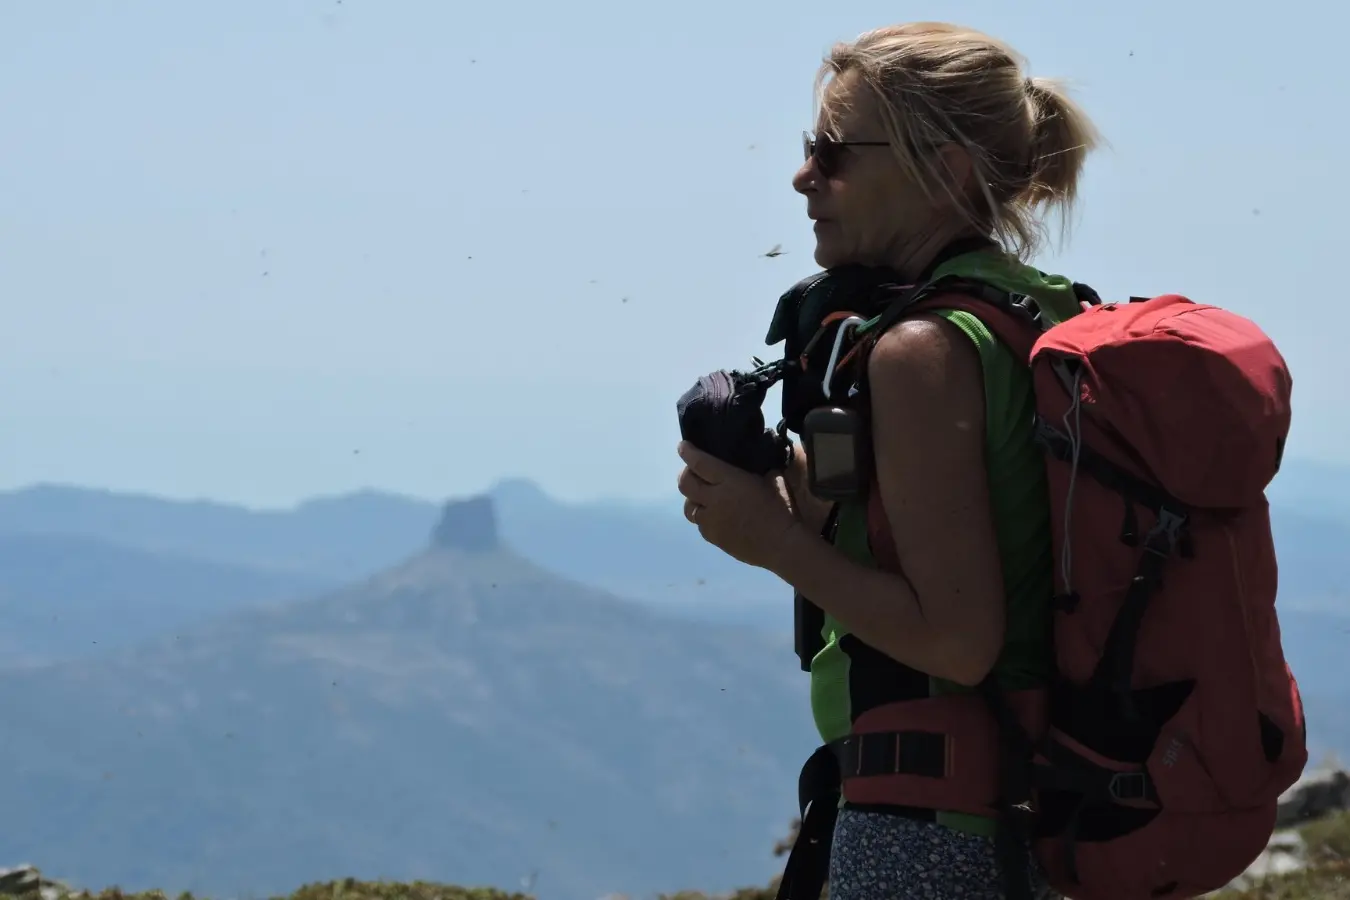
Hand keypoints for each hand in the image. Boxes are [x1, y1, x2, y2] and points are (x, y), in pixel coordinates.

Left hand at [676, 441, 800, 570]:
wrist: (783, 545)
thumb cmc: (783, 509)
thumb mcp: (772, 479)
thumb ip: (757, 467)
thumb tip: (753, 458)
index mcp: (729, 481)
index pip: (699, 463)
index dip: (687, 452)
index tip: (683, 447)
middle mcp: (714, 499)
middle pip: (685, 484)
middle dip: (686, 474)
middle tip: (692, 470)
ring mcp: (711, 521)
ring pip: (688, 507)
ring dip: (693, 498)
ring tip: (703, 497)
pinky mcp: (714, 538)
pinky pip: (700, 524)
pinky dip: (704, 517)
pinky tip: (716, 517)